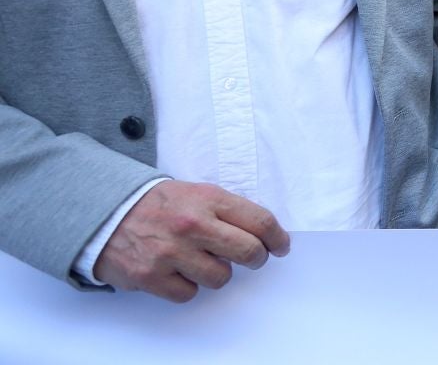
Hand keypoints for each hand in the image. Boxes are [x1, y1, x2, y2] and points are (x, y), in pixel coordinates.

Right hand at [94, 181, 289, 302]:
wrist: (107, 213)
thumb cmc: (159, 205)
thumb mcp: (196, 193)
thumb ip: (227, 210)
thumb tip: (262, 234)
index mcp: (209, 199)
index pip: (260, 221)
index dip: (277, 238)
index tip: (281, 246)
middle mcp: (193, 225)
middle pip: (248, 252)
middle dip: (257, 259)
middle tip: (254, 259)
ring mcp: (171, 252)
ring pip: (220, 277)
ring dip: (216, 273)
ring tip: (201, 260)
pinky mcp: (150, 276)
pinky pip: (188, 293)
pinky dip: (188, 287)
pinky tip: (178, 272)